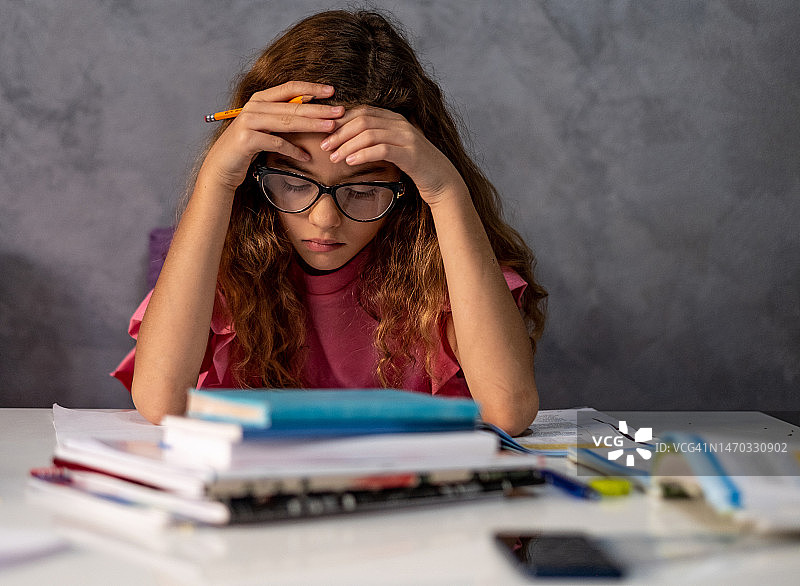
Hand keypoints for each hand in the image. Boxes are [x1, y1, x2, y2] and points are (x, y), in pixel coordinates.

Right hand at [200, 82, 344, 191]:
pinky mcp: (246, 140)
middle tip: (340, 112)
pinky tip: (306, 157)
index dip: (311, 88)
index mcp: (260, 99)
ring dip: (312, 125)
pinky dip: (293, 151)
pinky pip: (277, 143)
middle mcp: (253, 107)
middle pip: (293, 106)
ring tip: (331, 128)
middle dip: (319, 109)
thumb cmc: (248, 146)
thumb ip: (282, 116)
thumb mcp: (265, 126)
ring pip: (287, 121)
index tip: (332, 91)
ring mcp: (248, 122)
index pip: (289, 88)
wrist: (222, 165)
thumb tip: (312, 109)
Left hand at [319, 106, 467, 205]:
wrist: (442, 182)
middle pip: (363, 120)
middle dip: (340, 133)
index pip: (362, 111)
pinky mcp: (411, 154)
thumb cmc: (414, 167)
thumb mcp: (393, 149)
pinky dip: (363, 154)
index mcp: (395, 119)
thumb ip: (376, 141)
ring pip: (369, 133)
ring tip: (334, 158)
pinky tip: (351, 162)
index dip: (341, 120)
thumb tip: (347, 142)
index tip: (324, 134)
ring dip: (347, 145)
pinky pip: (382, 149)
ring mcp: (407, 137)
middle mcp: (401, 124)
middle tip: (324, 147)